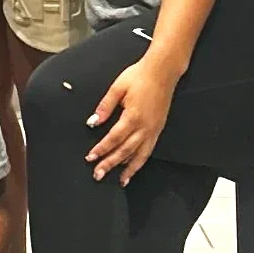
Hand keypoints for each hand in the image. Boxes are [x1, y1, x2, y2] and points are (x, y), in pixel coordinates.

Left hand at [85, 57, 178, 184]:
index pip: (114, 138)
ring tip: (119, 180)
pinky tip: (133, 168)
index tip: (90, 157)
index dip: (101, 149)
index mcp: (133, 116)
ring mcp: (153, 129)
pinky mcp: (158, 129)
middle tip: (98, 175)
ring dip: (128, 169)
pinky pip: (148, 150)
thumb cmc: (139, 76)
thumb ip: (105, 106)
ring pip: (140, 154)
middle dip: (110, 164)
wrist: (163, 71)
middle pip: (125, 150)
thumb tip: (93, 122)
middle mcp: (145, 126)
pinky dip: (140, 161)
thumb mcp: (117, 87)